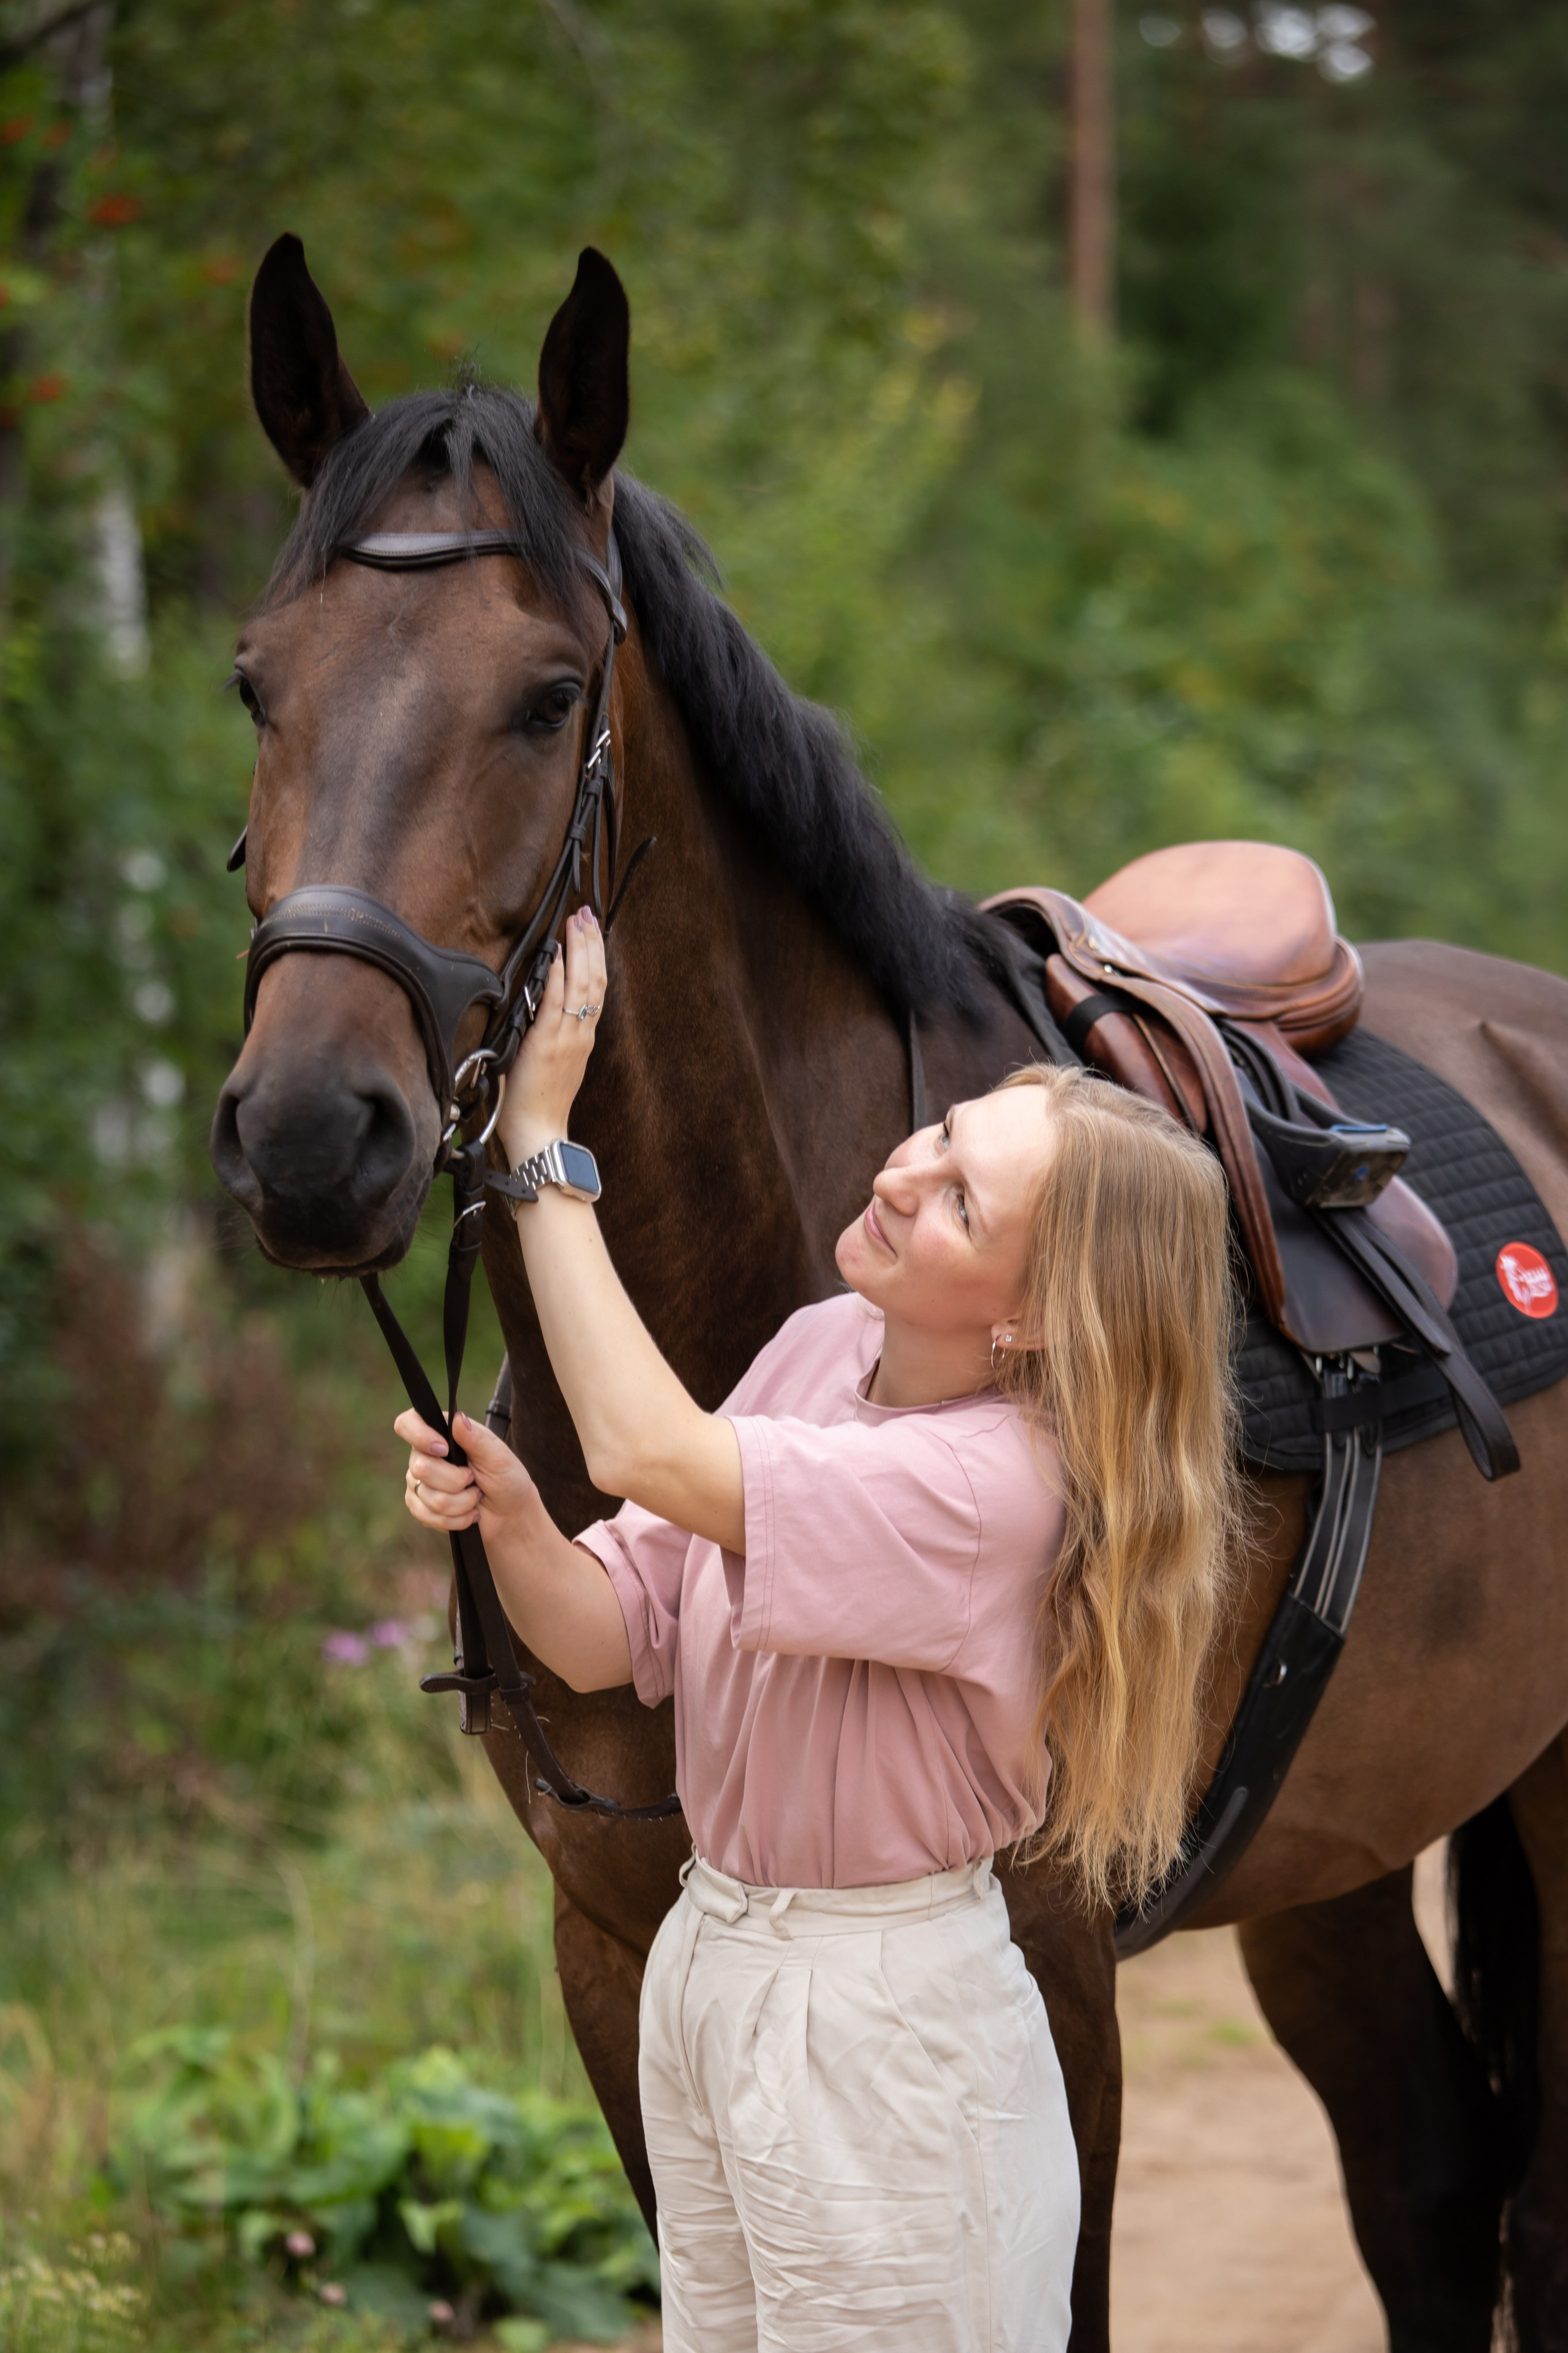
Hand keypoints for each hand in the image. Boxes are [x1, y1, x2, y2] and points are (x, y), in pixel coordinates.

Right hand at [398, 1407, 540, 1535]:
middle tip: (474, 1480)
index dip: (419, 1436)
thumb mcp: (499, 1457)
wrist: (509, 1514)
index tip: (444, 1449)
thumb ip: (476, 1439)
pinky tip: (468, 1514)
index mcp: (442, 1434)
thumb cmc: (506, 1480)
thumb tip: (457, 1418)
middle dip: (456, 1481)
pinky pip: (427, 1516)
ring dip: (461, 1503)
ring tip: (475, 1497)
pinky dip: (455, 1519)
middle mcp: (425, 1455)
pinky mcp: (420, 1507)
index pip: (408, 1424)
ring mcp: (419, 1482)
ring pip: (428, 1496)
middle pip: (420, 1467)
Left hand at [497, 907, 606, 1164]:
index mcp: (583, 1038)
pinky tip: (554, 956)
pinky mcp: (547, 1044)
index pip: (595, 988)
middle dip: (591, 943)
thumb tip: (535, 1011)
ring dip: (578, 951)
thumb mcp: (553, 1064)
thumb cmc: (539, 1105)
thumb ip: (550, 1036)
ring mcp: (566, 1038)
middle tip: (586, 913)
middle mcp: (580, 1034)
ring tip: (576, 923)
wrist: (538, 1133)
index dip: (595, 956)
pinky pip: (554, 1005)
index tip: (590, 929)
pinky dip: (556, 978)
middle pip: (594, 980)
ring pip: (581, 986)